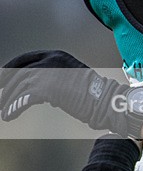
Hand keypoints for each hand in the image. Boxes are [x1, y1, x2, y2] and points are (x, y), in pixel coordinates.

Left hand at [0, 49, 129, 135]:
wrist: (104, 100)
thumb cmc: (93, 94)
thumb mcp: (71, 77)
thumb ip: (55, 78)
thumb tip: (39, 90)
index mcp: (55, 55)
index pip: (25, 59)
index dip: (10, 69)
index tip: (3, 79)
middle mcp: (49, 61)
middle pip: (18, 73)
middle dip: (6, 87)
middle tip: (0, 96)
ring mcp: (47, 74)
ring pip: (18, 87)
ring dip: (8, 100)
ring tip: (4, 111)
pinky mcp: (46, 89)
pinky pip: (23, 98)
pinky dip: (14, 108)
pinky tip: (10, 114)